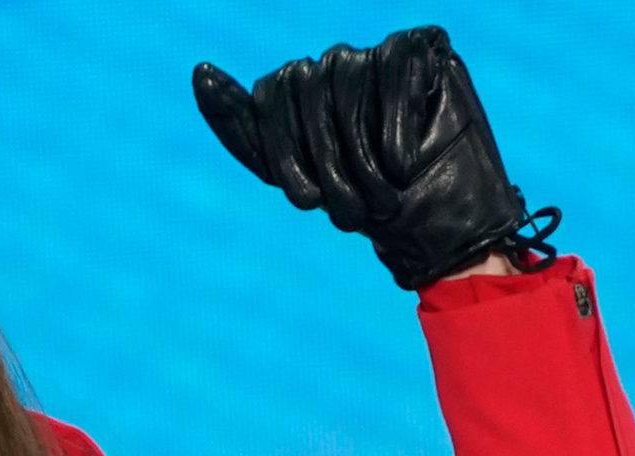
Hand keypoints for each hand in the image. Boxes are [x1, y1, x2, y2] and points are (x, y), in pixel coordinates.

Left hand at [193, 25, 558, 289]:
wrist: (436, 227)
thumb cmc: (366, 204)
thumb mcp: (292, 174)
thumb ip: (242, 127)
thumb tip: (198, 71)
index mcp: (302, 89)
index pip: (271, 94)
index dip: (285, 151)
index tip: (306, 201)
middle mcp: (337, 64)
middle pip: (306, 85)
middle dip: (324, 158)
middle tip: (346, 211)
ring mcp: (380, 53)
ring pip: (346, 80)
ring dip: (360, 154)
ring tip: (380, 197)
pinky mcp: (424, 47)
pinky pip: (393, 66)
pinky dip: (394, 125)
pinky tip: (404, 163)